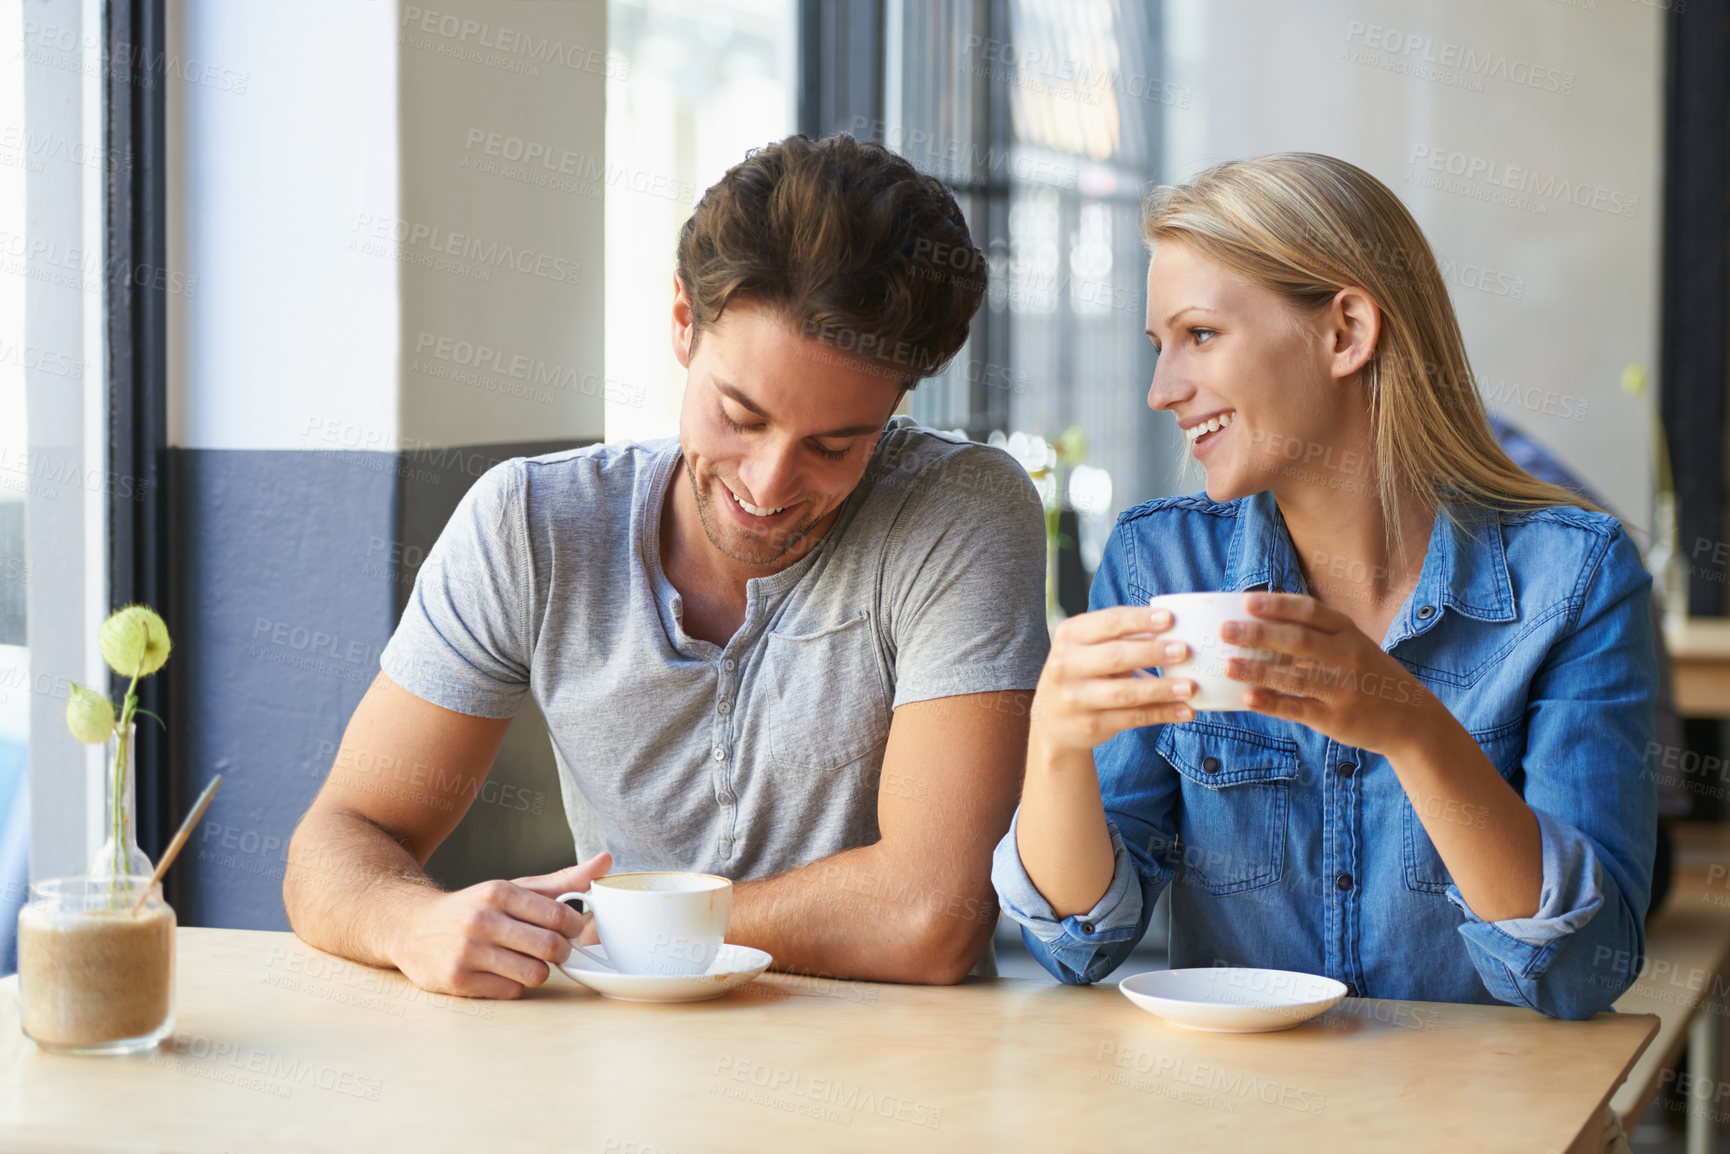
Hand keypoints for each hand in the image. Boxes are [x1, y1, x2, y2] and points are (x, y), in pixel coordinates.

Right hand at [388, 851, 611, 998]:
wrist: (411, 927)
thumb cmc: (475, 908)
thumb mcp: (514, 889)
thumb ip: (562, 881)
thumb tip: (607, 861)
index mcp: (500, 892)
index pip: (561, 916)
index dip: (576, 928)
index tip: (572, 931)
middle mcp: (483, 920)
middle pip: (552, 948)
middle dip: (560, 953)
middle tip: (552, 950)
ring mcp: (468, 951)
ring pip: (534, 974)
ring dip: (538, 972)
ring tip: (525, 961)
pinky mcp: (458, 980)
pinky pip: (511, 992)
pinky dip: (513, 986)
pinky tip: (499, 973)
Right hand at [1031, 605, 1195, 756]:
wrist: (1052, 721)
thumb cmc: (1081, 672)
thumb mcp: (1087, 647)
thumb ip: (1120, 637)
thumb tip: (1171, 628)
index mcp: (1069, 635)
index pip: (1108, 622)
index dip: (1140, 620)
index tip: (1169, 618)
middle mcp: (1067, 665)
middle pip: (1115, 656)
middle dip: (1152, 653)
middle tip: (1184, 650)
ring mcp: (1077, 698)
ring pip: (1125, 693)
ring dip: (1161, 689)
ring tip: (1190, 687)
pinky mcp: (1091, 724)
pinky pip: (1133, 718)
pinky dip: (1162, 714)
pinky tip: (1184, 710)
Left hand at [1221, 593, 1436, 755]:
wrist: (1412, 719)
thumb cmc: (1369, 676)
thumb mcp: (1353, 647)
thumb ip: (1316, 636)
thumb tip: (1259, 625)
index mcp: (1349, 633)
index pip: (1310, 612)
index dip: (1278, 606)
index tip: (1247, 602)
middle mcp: (1348, 657)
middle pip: (1299, 640)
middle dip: (1259, 634)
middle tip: (1225, 631)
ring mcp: (1344, 689)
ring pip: (1295, 676)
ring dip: (1258, 670)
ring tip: (1227, 666)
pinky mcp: (1337, 719)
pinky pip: (1299, 709)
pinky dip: (1272, 703)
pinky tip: (1248, 698)